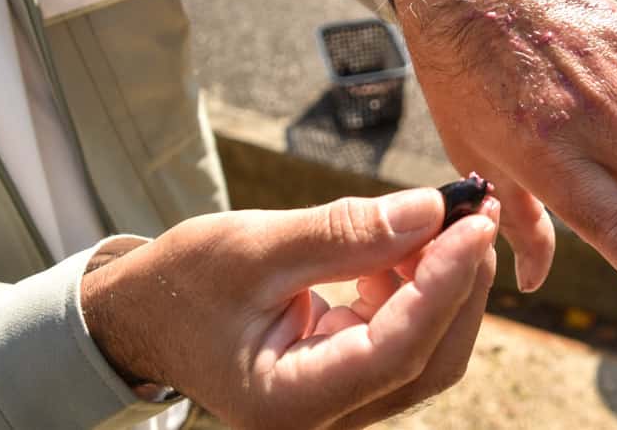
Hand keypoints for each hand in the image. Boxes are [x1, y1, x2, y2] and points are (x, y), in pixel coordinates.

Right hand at [81, 189, 498, 428]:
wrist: (144, 314)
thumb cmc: (182, 283)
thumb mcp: (253, 248)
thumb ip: (343, 233)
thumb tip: (430, 210)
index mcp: (291, 402)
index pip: (397, 351)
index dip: (444, 283)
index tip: (472, 220)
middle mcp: (325, 416)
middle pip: (429, 357)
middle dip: (459, 279)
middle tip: (472, 207)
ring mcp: (340, 400)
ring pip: (426, 346)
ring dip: (443, 277)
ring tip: (441, 214)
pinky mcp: (348, 373)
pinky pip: (404, 331)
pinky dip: (417, 282)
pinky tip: (409, 239)